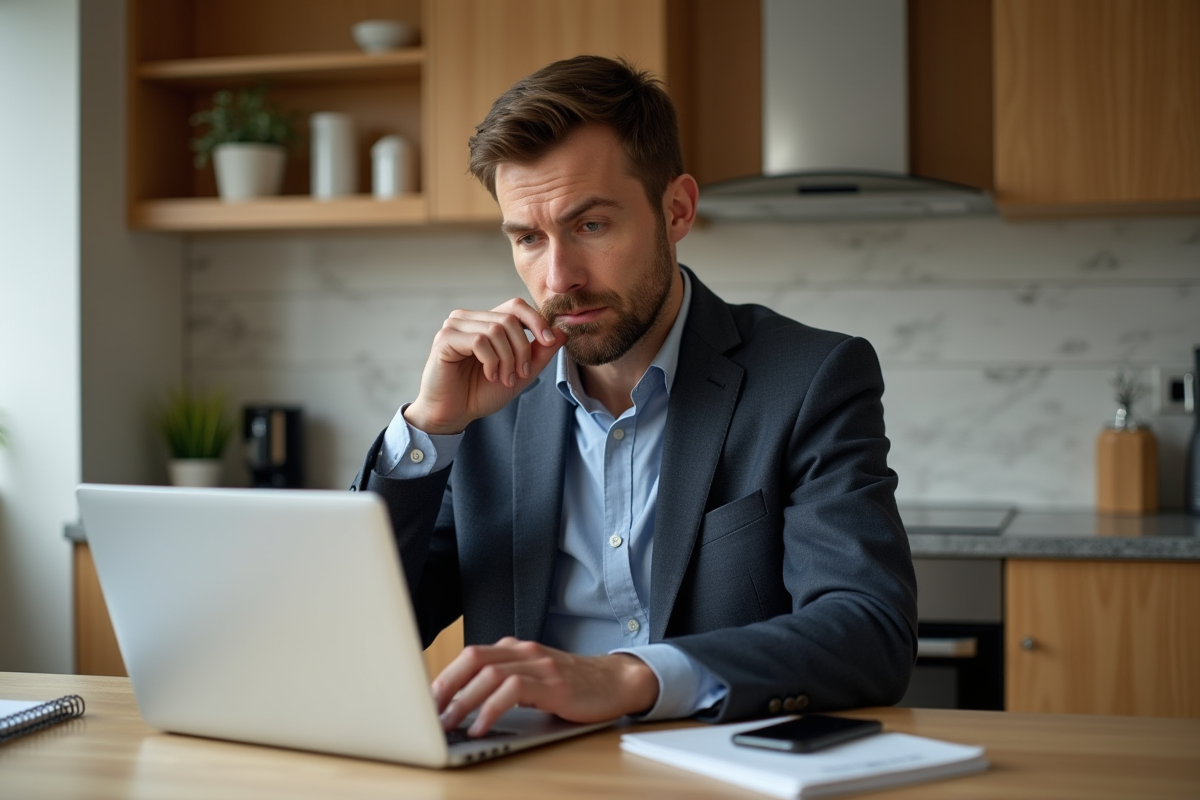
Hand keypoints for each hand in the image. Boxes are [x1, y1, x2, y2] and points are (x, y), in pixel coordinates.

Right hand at [404, 298, 565, 434]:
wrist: (453, 414)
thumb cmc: (481, 393)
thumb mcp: (520, 373)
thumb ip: (540, 353)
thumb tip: (562, 331)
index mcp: (486, 322)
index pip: (516, 306)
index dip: (536, 320)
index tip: (549, 342)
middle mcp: (469, 318)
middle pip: (509, 319)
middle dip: (522, 349)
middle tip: (521, 373)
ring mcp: (455, 326)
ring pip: (496, 330)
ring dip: (507, 359)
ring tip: (504, 379)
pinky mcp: (445, 338)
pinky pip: (479, 341)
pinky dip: (491, 361)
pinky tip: (489, 376)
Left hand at [431, 637, 658, 736]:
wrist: (616, 682)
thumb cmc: (573, 686)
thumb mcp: (534, 680)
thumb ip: (505, 684)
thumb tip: (463, 707)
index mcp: (516, 649)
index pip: (471, 655)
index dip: (445, 676)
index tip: (427, 700)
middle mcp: (524, 652)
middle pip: (474, 659)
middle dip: (447, 685)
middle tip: (429, 712)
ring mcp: (540, 665)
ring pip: (490, 674)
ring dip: (464, 701)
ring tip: (449, 724)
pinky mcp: (553, 684)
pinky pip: (513, 691)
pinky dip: (491, 709)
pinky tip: (481, 727)